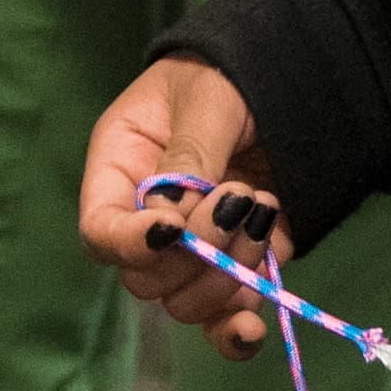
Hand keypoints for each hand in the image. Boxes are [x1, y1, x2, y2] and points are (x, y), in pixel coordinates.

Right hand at [80, 62, 283, 358]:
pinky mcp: (240, 260)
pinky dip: (238, 323)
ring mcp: (196, 246)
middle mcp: (150, 219)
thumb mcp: (207, 98)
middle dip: (193, 255)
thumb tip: (170, 217)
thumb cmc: (229, 71)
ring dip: (226, 274)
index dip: (128, 244)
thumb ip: (189, 154)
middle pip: (145, 278)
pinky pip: (228, 312)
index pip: (101, 230)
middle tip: (239, 198)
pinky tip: (255, 315)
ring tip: (262, 209)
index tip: (170, 232)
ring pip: (186, 300)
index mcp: (122, 169)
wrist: (289, 68)